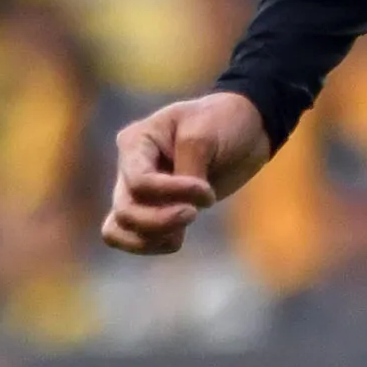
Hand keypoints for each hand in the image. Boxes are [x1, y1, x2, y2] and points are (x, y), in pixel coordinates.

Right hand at [102, 90, 271, 254]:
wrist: (245, 128)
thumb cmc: (222, 121)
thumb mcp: (203, 135)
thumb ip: (188, 172)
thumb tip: (180, 208)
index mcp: (136, 141)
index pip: (139, 182)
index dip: (172, 194)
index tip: (207, 192)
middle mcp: (129, 167)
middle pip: (125, 211)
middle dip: (160, 221)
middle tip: (195, 213)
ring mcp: (137, 191)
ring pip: (120, 230)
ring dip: (154, 237)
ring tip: (185, 226)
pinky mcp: (153, 209)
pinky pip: (134, 238)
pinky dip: (153, 245)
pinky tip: (178, 237)